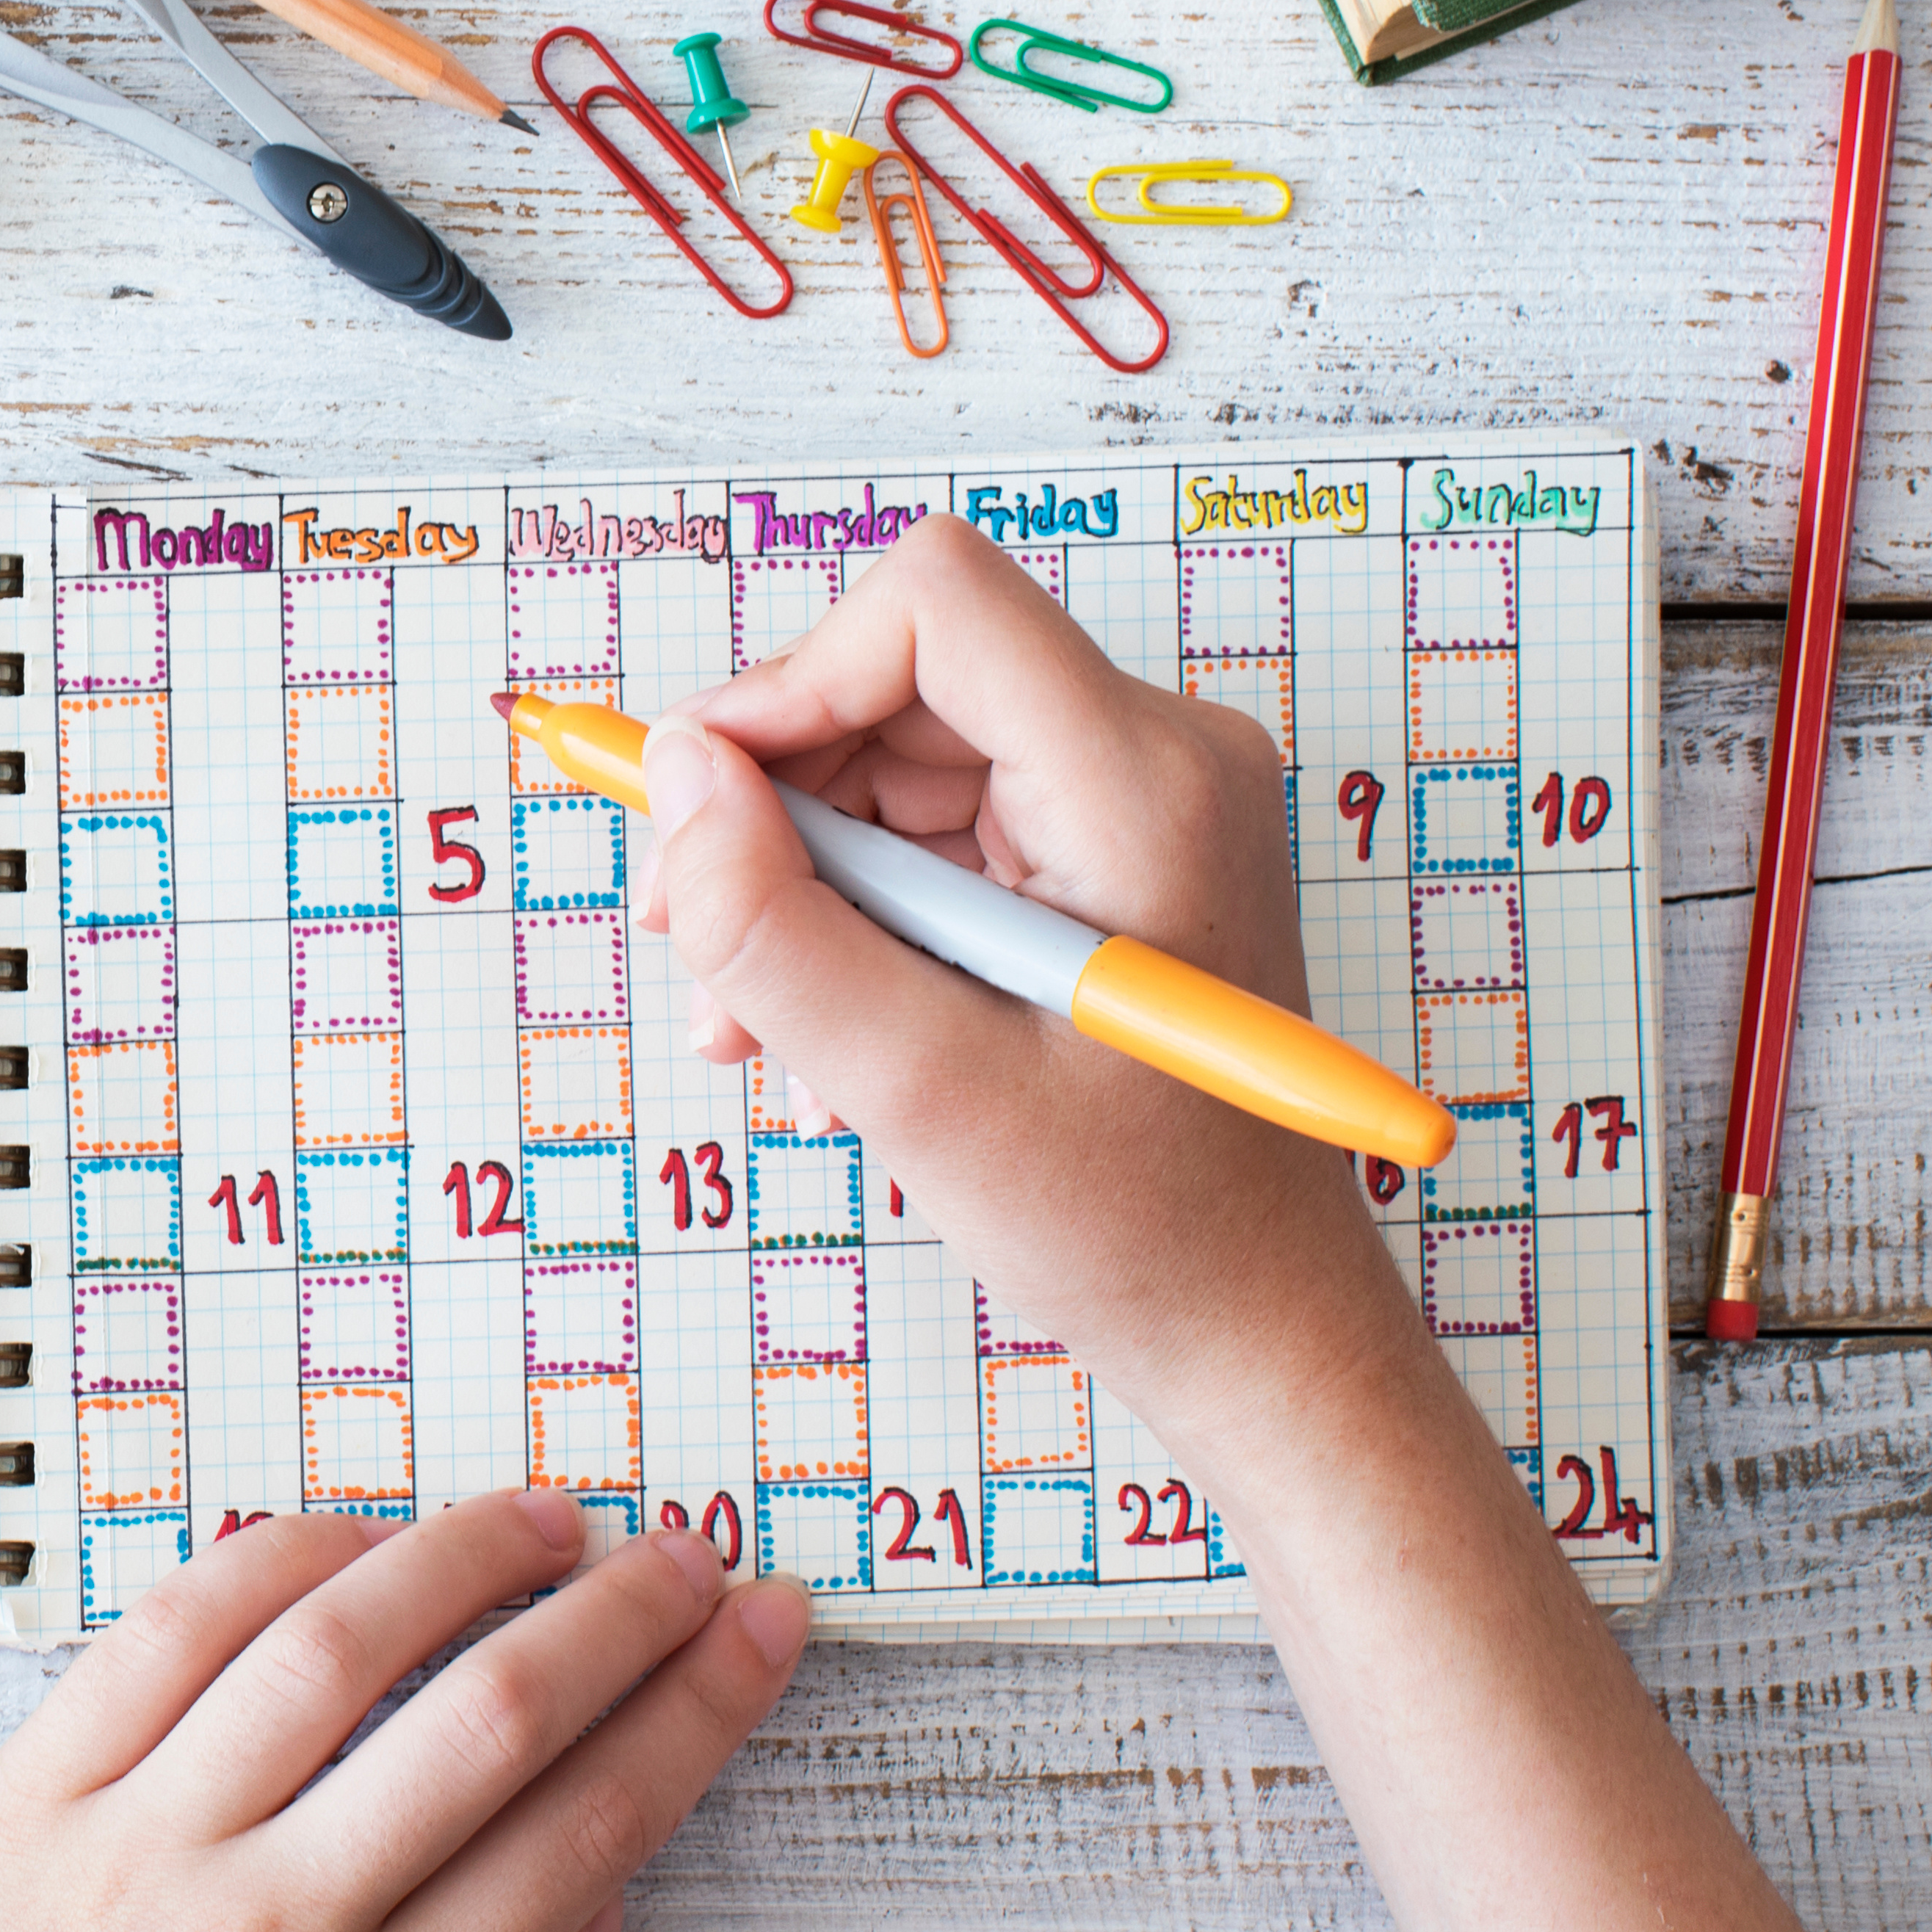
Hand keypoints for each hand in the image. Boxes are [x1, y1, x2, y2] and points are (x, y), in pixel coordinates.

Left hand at [0, 1492, 807, 1931]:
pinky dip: (285, 1557)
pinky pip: (178, 1626)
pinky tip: (361, 1538)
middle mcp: (267, 1927)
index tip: (758, 1635)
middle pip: (493, 1715)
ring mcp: (143, 1839)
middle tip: (690, 1557)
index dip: (697, 1715)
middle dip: (624, 1616)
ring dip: (468, 1553)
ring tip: (550, 1514)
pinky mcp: (36, 1780)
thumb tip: (604, 1905)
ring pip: (340, 1641)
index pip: (587, 1831)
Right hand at [633, 514, 1424, 1485]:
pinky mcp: (1111, 855)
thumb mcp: (921, 1089)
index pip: (931, 605)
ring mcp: (1140, 801)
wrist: (1256, 1326)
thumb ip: (776, 929)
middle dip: (772, 812)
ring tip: (753, 1035)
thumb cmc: (1132, 1226)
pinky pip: (939, 831)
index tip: (699, 810)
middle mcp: (1159, 755)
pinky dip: (858, 919)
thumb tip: (676, 778)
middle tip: (695, 956)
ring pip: (898, 763)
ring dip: (800, 886)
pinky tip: (827, 1040)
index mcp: (1146, 781)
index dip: (786, 684)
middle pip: (897, 684)